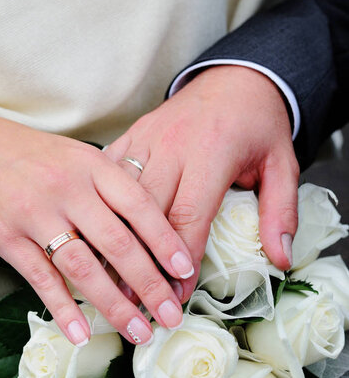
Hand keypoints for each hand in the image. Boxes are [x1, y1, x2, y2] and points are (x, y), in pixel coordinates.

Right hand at [0, 108, 194, 344]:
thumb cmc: (37, 155)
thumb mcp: (80, 157)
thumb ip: (112, 187)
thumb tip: (154, 227)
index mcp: (93, 166)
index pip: (139, 206)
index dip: (166, 240)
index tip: (186, 270)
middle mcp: (68, 189)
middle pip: (117, 243)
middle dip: (149, 284)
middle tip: (171, 314)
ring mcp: (36, 214)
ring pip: (83, 267)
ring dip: (113, 304)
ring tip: (138, 331)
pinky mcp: (8, 237)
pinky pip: (41, 278)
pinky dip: (63, 308)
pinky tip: (82, 333)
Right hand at [105, 66, 299, 300]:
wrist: (235, 77)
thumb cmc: (258, 124)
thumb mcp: (283, 163)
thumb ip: (281, 210)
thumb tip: (279, 258)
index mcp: (213, 151)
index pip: (190, 215)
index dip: (181, 262)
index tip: (176, 296)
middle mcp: (174, 144)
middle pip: (148, 210)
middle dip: (142, 259)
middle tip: (136, 300)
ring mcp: (148, 137)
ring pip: (120, 194)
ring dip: (114, 237)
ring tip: (109, 278)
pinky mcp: (133, 133)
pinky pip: (108, 170)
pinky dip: (101, 203)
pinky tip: (94, 231)